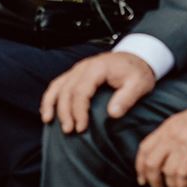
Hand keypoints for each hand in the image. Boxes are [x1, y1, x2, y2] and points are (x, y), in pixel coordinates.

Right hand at [41, 50, 157, 132]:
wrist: (136, 56)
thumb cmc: (137, 71)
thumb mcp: (139, 84)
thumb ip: (126, 98)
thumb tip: (112, 114)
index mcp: (97, 68)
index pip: (81, 91)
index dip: (78, 110)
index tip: (81, 127)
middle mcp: (82, 67)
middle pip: (66, 90)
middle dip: (64, 112)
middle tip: (69, 130)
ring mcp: (77, 70)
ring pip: (57, 86)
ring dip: (51, 104)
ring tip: (49, 121)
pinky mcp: (75, 74)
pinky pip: (57, 84)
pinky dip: (50, 97)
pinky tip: (47, 110)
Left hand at [135, 102, 186, 186]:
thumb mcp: (181, 122)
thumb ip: (170, 136)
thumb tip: (162, 156)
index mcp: (165, 128)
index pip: (144, 149)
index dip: (140, 167)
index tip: (142, 180)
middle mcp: (170, 135)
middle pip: (152, 164)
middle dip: (154, 182)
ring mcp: (181, 142)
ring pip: (167, 172)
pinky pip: (182, 174)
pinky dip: (182, 186)